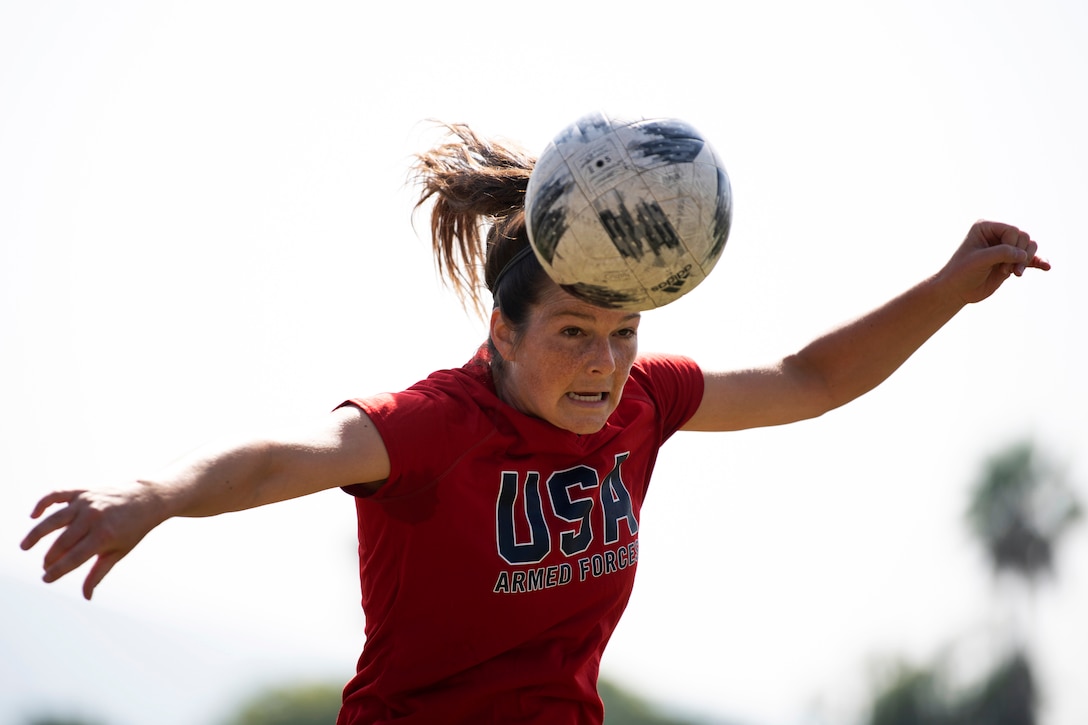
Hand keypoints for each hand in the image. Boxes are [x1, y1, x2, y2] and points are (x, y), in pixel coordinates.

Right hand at [20, 484, 163, 599]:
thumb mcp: (119, 552)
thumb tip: (86, 597)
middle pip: (62, 542)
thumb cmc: (134, 528)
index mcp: (103, 536)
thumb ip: (99, 573)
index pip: (72, 559)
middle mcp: (93, 518)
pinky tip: (34, 516)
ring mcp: (86, 503)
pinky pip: (56, 495)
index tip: (46, 579)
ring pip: (53, 520)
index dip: (57, 571)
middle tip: (45, 566)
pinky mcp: (83, 490)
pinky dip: (42, 503)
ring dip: (36, 534)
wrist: (148, 498)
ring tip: (25, 547)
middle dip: (50, 557)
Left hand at [940, 221, 1049, 304]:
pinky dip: (1039, 262)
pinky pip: (1031, 259)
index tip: (1000, 262)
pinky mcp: (1011, 261)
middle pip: (1024, 237)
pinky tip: (1047, 267)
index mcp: (986, 227)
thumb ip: (1002, 253)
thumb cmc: (961, 272)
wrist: (956, 291)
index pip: (1012, 230)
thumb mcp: (979, 260)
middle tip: (1006, 270)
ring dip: (1027, 261)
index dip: (1012, 245)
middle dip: (1020, 254)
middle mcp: (997, 235)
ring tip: (1016, 274)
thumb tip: (1024, 254)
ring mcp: (1005, 248)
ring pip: (1029, 247)